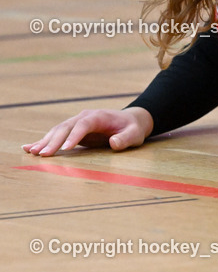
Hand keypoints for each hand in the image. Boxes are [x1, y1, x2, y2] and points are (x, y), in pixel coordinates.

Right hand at [22, 107, 153, 156]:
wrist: (130, 121)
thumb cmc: (133, 128)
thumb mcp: (135, 134)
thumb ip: (125, 138)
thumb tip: (114, 143)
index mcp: (98, 116)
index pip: (83, 125)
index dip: (74, 136)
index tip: (66, 149)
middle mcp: (84, 117)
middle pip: (66, 127)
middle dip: (54, 141)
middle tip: (43, 155)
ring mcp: (77, 123)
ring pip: (57, 131)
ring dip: (44, 141)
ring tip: (32, 152)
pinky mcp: (72, 131)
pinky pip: (56, 135)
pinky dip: (43, 141)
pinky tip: (29, 147)